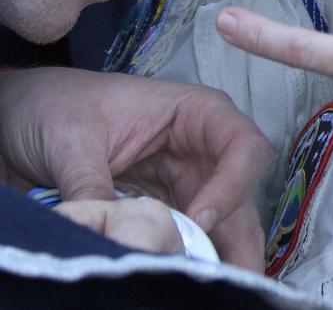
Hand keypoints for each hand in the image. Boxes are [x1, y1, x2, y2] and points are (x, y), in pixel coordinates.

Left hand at [0, 69, 271, 268]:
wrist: (29, 116)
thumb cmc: (59, 106)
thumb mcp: (72, 141)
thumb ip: (92, 187)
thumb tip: (107, 236)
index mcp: (196, 112)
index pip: (241, 145)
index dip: (232, 184)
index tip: (200, 221)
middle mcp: (203, 146)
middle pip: (243, 190)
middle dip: (242, 236)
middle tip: (233, 279)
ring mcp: (189, 179)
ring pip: (226, 219)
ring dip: (225, 254)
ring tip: (218, 286)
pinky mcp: (169, 207)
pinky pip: (194, 234)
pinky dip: (195, 257)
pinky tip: (188, 276)